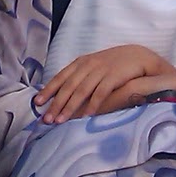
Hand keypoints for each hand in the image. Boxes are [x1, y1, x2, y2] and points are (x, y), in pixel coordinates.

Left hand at [35, 44, 173, 122]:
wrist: (138, 56)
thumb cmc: (112, 65)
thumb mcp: (93, 67)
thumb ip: (79, 78)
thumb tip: (60, 96)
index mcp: (81, 62)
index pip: (61, 77)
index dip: (48, 90)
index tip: (37, 103)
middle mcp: (88, 65)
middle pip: (68, 86)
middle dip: (56, 104)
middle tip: (47, 119)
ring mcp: (101, 70)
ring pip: (81, 91)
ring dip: (70, 107)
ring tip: (61, 121)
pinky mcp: (113, 76)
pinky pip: (100, 93)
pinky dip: (92, 106)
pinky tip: (85, 117)